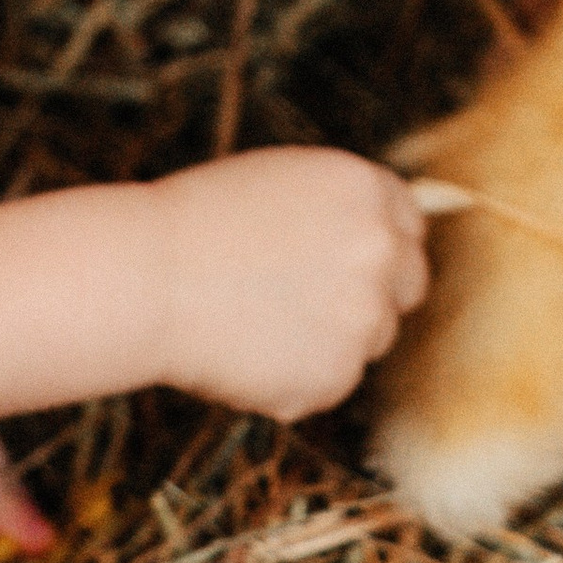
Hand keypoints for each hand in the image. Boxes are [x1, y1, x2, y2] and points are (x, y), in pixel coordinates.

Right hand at [149, 148, 428, 419]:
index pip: (411, 225)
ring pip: (370, 338)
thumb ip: (344, 208)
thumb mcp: (285, 181)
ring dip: (334, 336)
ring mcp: (364, 319)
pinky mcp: (336, 378)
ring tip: (260, 319)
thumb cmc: (199, 221)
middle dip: (373, 292)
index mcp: (369, 192)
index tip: (349, 259)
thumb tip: (382, 234)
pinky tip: (248, 350)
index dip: (380, 244)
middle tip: (312, 297)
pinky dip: (298, 376)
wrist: (151, 278)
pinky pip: (330, 381)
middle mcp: (381, 253)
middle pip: (408, 285)